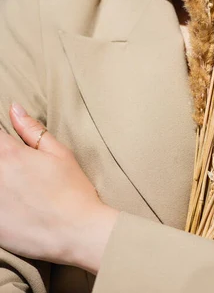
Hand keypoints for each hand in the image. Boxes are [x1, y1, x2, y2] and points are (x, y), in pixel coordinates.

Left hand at [0, 102, 119, 270]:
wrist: (78, 232)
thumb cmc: (73, 190)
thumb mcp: (59, 153)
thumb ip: (32, 130)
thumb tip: (13, 108)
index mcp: (10, 154)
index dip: (0, 138)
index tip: (7, 147)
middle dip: (1, 159)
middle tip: (18, 171)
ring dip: (1, 180)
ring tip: (15, 186)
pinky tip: (12, 203)